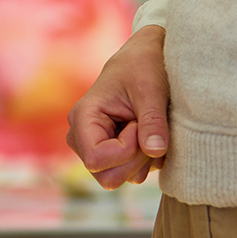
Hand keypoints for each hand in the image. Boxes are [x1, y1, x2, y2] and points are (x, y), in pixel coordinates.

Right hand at [67, 25, 169, 188]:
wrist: (144, 58)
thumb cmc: (143, 67)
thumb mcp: (151, 90)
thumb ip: (153, 121)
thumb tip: (155, 151)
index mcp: (82, 117)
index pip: (97, 159)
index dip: (126, 150)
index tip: (140, 125)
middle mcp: (81, 136)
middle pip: (106, 177)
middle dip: (135, 160)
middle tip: (149, 131)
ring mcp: (93, 146)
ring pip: (118, 179)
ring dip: (143, 161)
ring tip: (150, 130)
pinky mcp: (109, 152)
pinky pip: (128, 174)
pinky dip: (145, 161)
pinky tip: (149, 136)